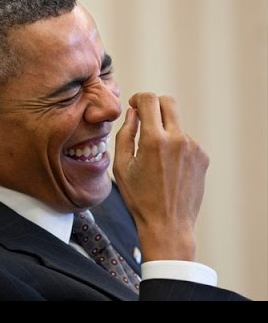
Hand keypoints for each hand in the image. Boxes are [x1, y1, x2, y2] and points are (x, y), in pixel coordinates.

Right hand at [113, 93, 209, 261]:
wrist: (167, 224)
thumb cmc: (139, 198)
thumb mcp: (121, 166)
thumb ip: (125, 134)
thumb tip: (133, 114)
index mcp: (154, 140)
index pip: (149, 100)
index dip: (139, 98)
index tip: (134, 106)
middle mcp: (177, 139)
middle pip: (169, 103)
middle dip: (154, 105)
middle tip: (144, 118)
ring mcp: (193, 147)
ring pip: (176, 124)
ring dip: (164, 130)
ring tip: (154, 158)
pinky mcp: (202, 157)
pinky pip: (186, 141)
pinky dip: (175, 146)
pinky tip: (167, 168)